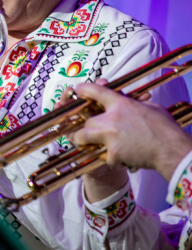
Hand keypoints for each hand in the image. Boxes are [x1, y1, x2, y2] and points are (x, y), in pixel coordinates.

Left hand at [67, 82, 191, 182]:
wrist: (171, 149)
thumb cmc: (165, 128)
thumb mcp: (150, 108)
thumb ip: (134, 104)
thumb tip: (131, 102)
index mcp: (120, 104)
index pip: (95, 91)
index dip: (84, 90)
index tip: (78, 90)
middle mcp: (110, 119)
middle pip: (86, 120)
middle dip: (84, 126)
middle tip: (84, 130)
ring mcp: (109, 136)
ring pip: (83, 137)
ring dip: (84, 141)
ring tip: (85, 144)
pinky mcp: (113, 153)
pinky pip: (103, 157)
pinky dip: (110, 159)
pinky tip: (118, 158)